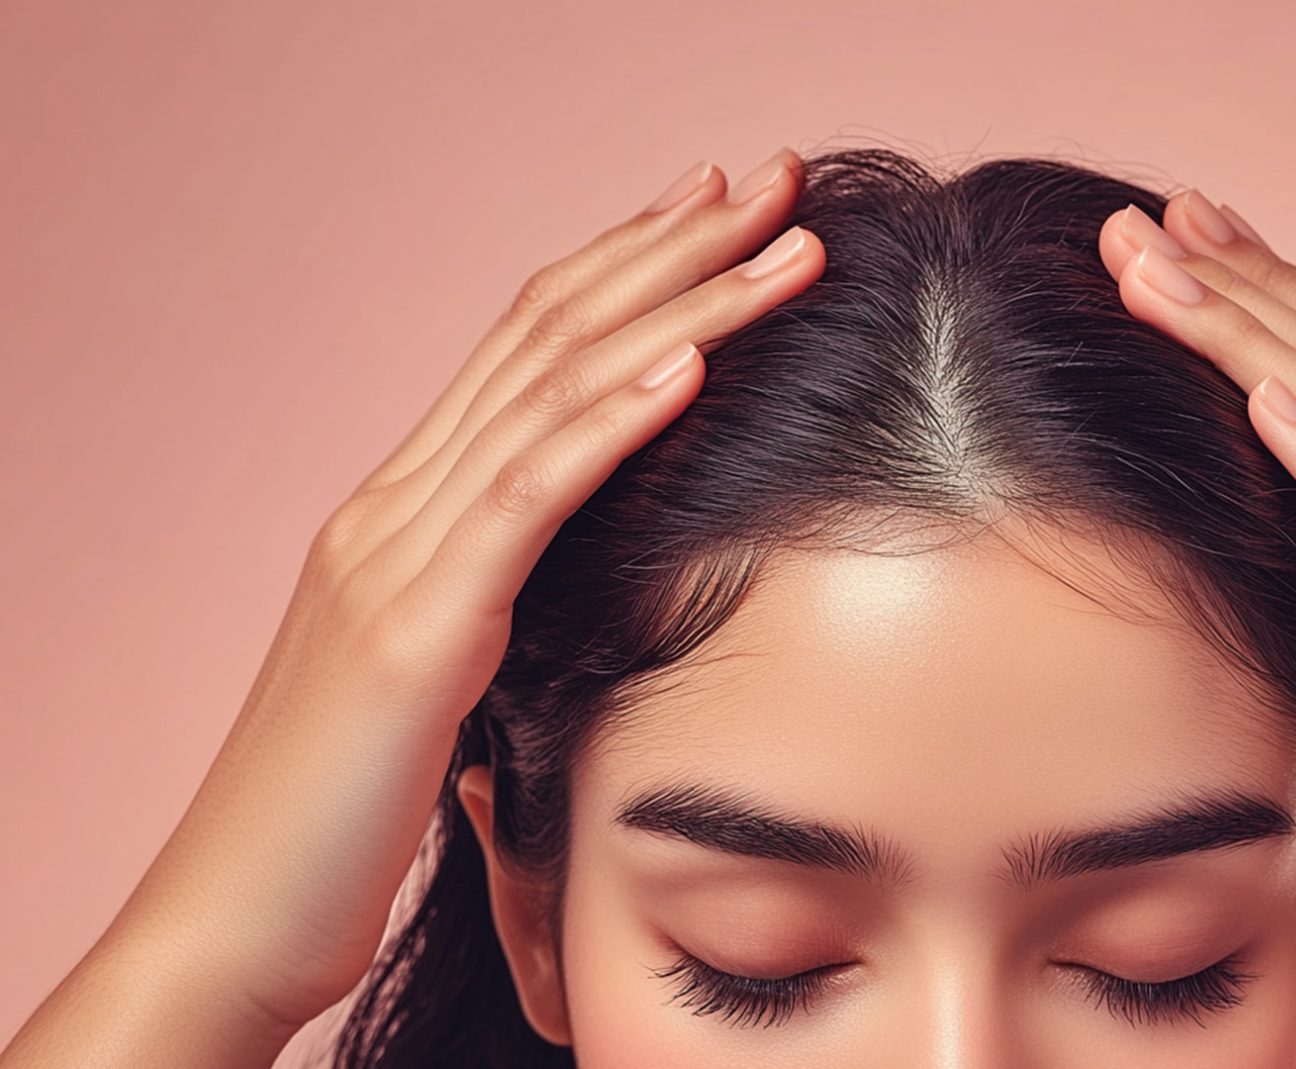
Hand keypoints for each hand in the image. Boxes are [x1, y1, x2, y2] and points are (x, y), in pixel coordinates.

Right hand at [2, 148, 823, 1066]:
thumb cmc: (339, 814)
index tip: (713, 210)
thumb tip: (572, 577)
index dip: (623, 265)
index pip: (523, 349)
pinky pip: (526, 499)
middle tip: (772, 178)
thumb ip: (489, 603)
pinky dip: (611, 421)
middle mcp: (392, 504)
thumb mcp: (433, 680)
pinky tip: (687, 366)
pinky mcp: (415, 630)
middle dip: (672, 247)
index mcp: (402, 511)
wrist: (236, 916)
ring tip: (780, 246)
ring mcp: (396, 556)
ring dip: (681, 307)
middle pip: (547, 334)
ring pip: (551, 392)